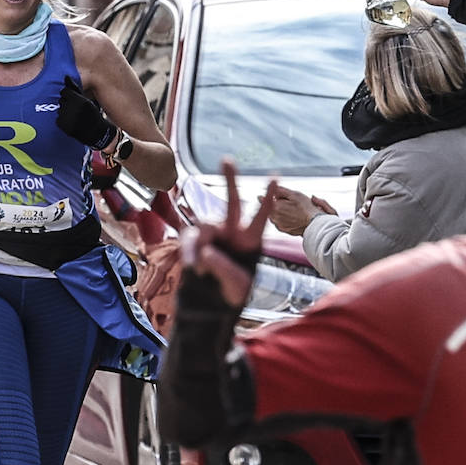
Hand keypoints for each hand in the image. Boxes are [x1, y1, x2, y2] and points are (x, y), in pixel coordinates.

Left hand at [56, 75, 115, 149]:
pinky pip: (58, 119)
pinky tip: (72, 123)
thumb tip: (66, 76)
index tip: (74, 100)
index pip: (64, 91)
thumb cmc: (92, 114)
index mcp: (78, 100)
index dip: (69, 95)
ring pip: (60, 109)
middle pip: (61, 100)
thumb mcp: (87, 100)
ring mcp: (66, 117)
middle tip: (76, 111)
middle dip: (67, 104)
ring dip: (65, 112)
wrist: (97, 133)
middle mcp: (72, 108)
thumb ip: (75, 88)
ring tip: (75, 118)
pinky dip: (63, 121)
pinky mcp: (62, 125)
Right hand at [180, 160, 277, 306]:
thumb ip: (224, 268)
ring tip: (202, 268)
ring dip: (201, 244)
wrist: (211, 304)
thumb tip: (207, 252)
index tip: (276, 178)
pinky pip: (189, 241)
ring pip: (205, 227)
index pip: (261, 217)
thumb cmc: (232, 293)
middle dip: (230, 180)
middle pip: (233, 202)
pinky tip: (194, 267)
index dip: (269, 199)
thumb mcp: (236, 285)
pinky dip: (190, 253)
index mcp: (250, 241)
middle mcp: (232, 233)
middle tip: (227, 159)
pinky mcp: (195, 242)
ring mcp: (213, 235)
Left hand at [268, 185, 329, 234]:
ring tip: (291, 210)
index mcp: (275, 207)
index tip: (260, 196)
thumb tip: (271, 187)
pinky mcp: (284, 230)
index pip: (263, 201)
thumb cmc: (305, 208)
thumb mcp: (294, 194)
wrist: (314, 223)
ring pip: (274, 216)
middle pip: (269, 209)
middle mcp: (274, 218)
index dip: (262, 197)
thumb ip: (280, 190)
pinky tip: (292, 217)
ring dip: (279, 212)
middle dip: (274, 204)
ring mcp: (279, 225)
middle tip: (286, 202)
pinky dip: (283, 219)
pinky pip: (280, 222)